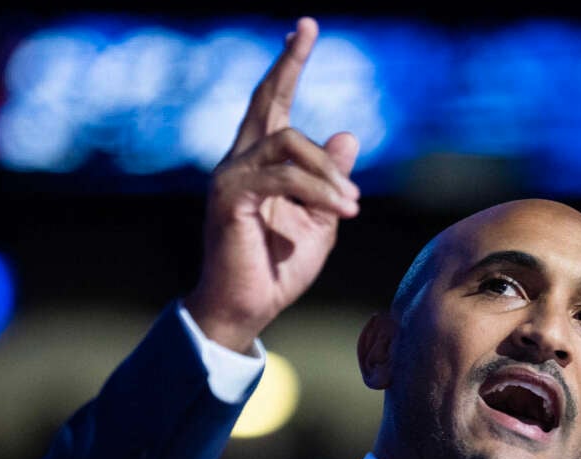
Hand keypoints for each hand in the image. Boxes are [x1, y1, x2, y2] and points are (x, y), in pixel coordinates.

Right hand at [184, 17, 359, 352]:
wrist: (247, 308)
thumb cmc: (277, 269)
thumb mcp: (319, 218)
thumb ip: (330, 179)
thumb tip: (348, 134)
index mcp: (259, 164)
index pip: (272, 105)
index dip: (287, 66)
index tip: (303, 28)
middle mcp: (238, 162)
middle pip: (265, 102)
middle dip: (287, 63)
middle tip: (306, 28)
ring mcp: (230, 177)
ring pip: (286, 144)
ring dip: (328, 173)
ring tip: (351, 205)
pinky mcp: (230, 198)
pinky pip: (281, 177)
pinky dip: (317, 190)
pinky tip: (341, 209)